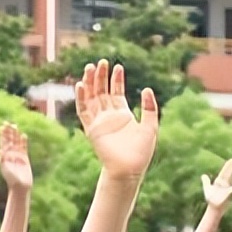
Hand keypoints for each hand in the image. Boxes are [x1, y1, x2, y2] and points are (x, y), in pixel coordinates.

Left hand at [0, 122, 32, 191]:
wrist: (20, 186)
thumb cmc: (11, 179)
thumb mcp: (5, 169)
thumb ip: (3, 160)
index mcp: (4, 156)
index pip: (3, 143)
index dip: (2, 135)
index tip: (2, 127)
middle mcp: (10, 154)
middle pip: (9, 140)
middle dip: (8, 132)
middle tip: (8, 123)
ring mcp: (18, 155)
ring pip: (17, 142)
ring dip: (15, 135)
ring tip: (15, 126)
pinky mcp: (25, 158)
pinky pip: (24, 147)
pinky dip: (24, 142)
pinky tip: (23, 135)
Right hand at [74, 60, 158, 178]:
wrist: (129, 169)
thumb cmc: (141, 152)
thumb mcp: (151, 126)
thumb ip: (150, 108)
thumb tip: (146, 89)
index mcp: (123, 114)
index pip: (116, 92)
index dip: (116, 79)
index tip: (117, 66)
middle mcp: (109, 116)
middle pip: (102, 91)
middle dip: (101, 77)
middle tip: (101, 62)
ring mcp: (99, 122)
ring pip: (91, 98)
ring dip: (90, 83)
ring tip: (90, 68)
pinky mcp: (92, 129)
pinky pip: (84, 111)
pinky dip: (81, 98)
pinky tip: (81, 85)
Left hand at [201, 159, 231, 212]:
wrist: (214, 207)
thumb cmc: (211, 199)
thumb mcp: (207, 188)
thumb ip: (206, 181)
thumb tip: (203, 175)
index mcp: (220, 182)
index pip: (224, 172)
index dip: (227, 166)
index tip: (231, 160)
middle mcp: (225, 184)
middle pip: (228, 174)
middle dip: (230, 168)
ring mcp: (228, 189)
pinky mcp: (229, 194)